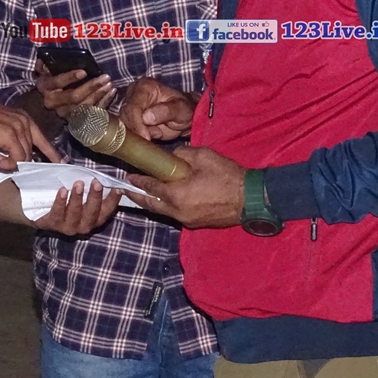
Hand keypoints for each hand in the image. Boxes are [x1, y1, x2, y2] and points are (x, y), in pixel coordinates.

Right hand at [0, 98, 60, 171]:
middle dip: (20, 162)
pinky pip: (17, 159)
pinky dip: (7, 164)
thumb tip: (15, 156)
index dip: (51, 152)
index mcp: (23, 117)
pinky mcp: (11, 136)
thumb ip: (10, 138)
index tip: (60, 162)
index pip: (42, 138)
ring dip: (10, 164)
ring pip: (24, 157)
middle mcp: (24, 121)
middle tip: (0, 164)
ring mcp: (19, 128)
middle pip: (31, 151)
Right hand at [33, 60, 113, 120]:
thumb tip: (47, 59)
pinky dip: (103, 103)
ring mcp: (64, 113)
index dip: (70, 77)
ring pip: (84, 106)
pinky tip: (111, 93)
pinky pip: (91, 113)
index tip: (84, 72)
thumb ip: (45, 65)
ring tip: (109, 84)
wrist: (47, 103)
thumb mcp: (45, 72)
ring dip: (99, 95)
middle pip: (74, 96)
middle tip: (105, 77)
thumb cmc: (50, 81)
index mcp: (46, 87)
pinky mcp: (75, 120)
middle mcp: (53, 103)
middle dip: (91, 86)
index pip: (57, 82)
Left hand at [33, 179, 122, 235]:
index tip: (118, 188)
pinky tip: (62, 190)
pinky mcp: (51, 224)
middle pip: (92, 214)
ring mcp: (67, 227)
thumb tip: (99, 172)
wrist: (37, 208)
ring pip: (75, 215)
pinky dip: (60, 202)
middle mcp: (82, 226)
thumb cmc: (65, 197)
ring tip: (78, 184)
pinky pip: (57, 214)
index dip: (113, 201)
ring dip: (78, 199)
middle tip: (96, 183)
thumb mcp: (78, 192)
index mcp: (92, 218)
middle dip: (95, 198)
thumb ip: (88, 185)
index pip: (106, 211)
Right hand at [120, 77, 195, 141]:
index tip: (145, 136)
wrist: (183, 117)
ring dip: (141, 134)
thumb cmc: (183, 109)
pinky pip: (129, 132)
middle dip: (139, 130)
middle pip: (125, 116)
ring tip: (159, 131)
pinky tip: (155, 133)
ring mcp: (130, 107)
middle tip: (157, 134)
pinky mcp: (129, 119)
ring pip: (125, 125)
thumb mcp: (181, 109)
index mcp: (145, 87)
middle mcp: (133, 94)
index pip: (133, 105)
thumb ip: (166, 111)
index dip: (137, 122)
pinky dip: (141, 137)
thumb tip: (146, 117)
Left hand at [126, 147, 244, 228]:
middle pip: (151, 205)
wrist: (251, 199)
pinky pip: (175, 214)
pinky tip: (166, 198)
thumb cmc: (226, 176)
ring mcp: (187, 220)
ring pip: (163, 211)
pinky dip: (167, 206)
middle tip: (126, 189)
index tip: (127, 176)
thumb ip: (182, 155)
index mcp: (176, 195)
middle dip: (137, 197)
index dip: (137, 181)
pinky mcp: (197, 223)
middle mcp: (178, 211)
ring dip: (152, 202)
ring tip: (142, 193)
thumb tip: (172, 157)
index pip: (150, 187)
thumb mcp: (202, 157)